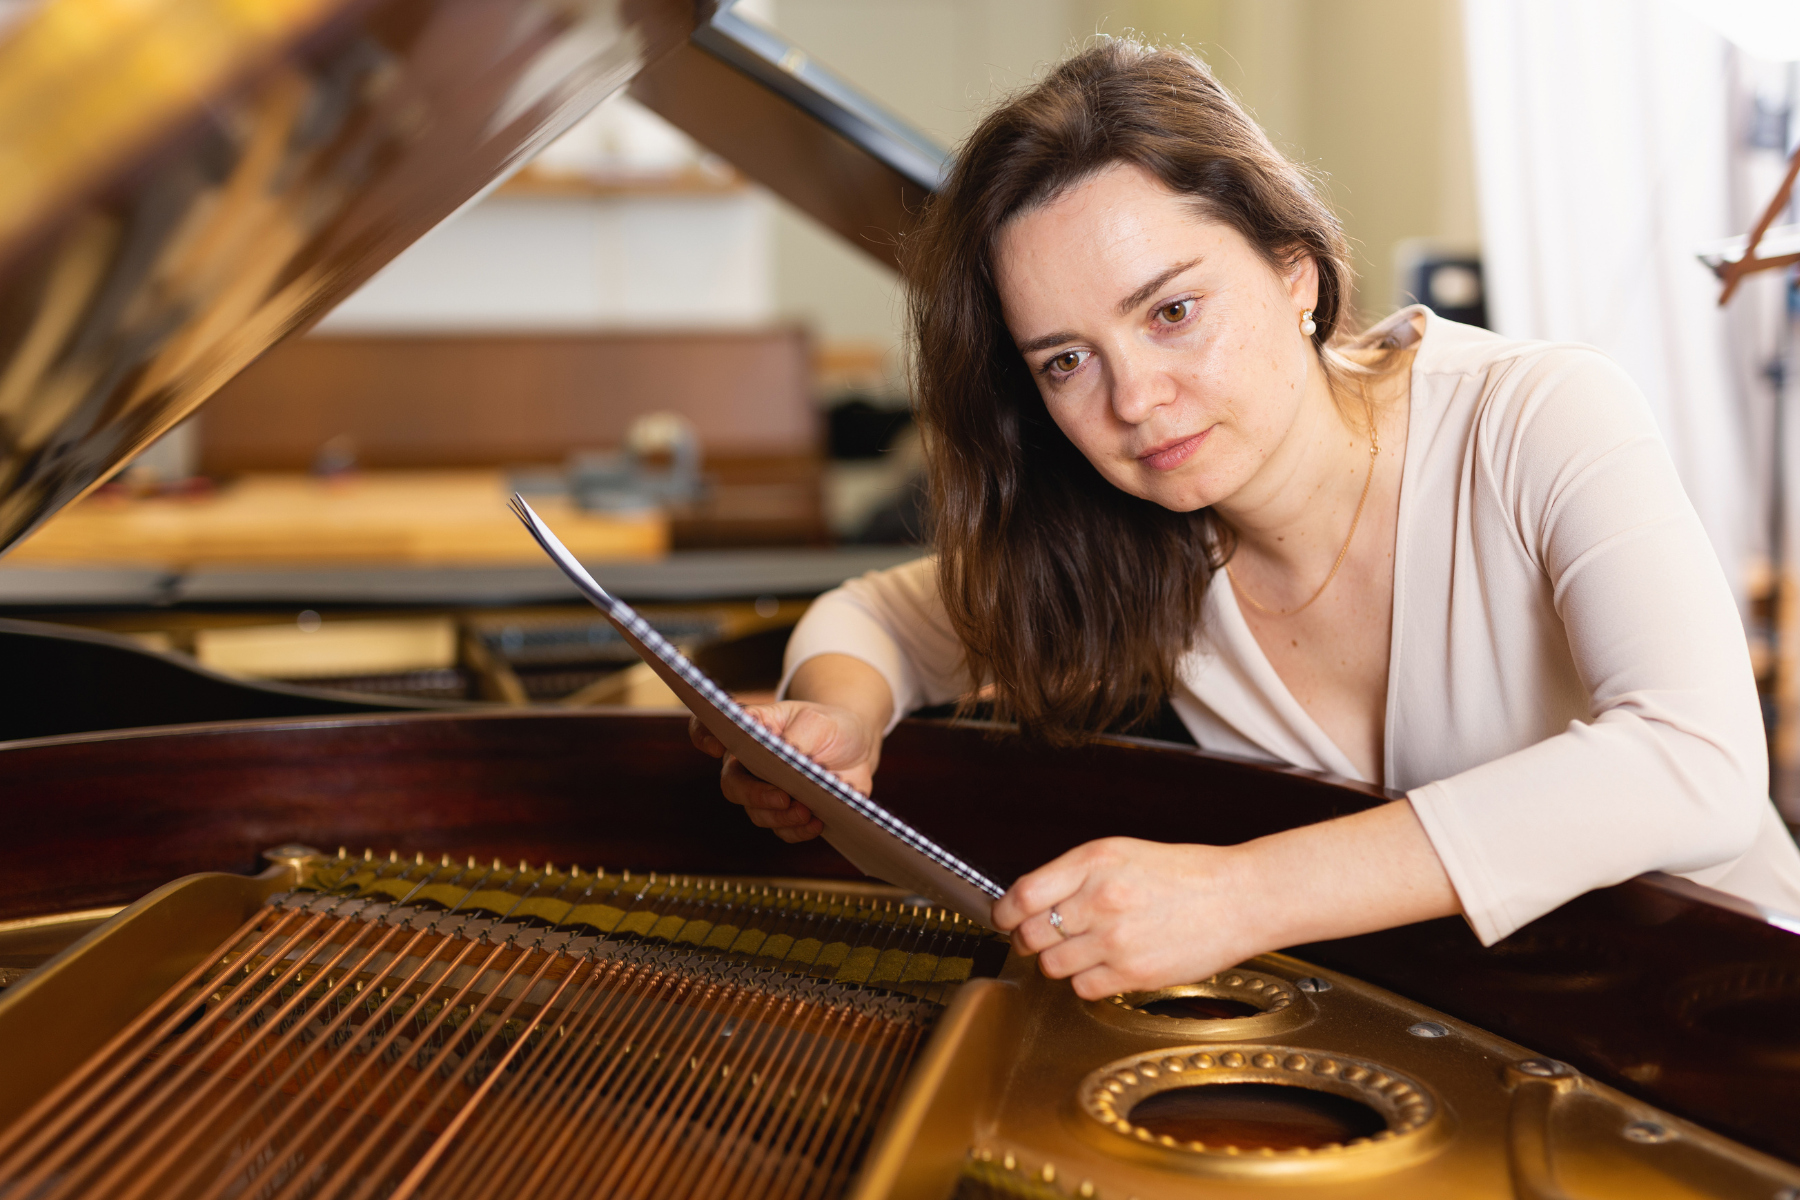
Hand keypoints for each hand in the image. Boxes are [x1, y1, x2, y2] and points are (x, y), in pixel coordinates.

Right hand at [689, 701, 880, 842]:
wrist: (855, 746)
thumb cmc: (827, 726)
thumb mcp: (816, 721)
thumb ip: (797, 736)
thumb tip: (787, 756)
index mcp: (748, 734)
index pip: (707, 730)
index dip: (703, 736)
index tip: (715, 745)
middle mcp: (748, 766)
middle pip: (733, 786)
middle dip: (755, 795)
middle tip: (783, 797)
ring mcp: (765, 794)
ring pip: (757, 814)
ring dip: (780, 817)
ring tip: (806, 811)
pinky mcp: (787, 815)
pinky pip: (783, 831)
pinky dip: (797, 830)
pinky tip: (816, 823)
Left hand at [989, 803, 1460, 1000]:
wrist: (1238, 897)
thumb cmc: (1184, 874)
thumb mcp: (1120, 853)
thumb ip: (1072, 874)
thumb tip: (1026, 901)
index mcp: (1092, 863)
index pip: (1021, 895)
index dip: (1004, 913)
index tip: (1005, 919)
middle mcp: (1099, 899)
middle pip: (1031, 933)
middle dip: (1032, 937)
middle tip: (1048, 935)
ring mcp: (1115, 939)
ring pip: (1052, 965)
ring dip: (1060, 961)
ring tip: (1087, 948)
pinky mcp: (1133, 973)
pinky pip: (1083, 988)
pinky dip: (1087, 981)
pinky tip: (1107, 964)